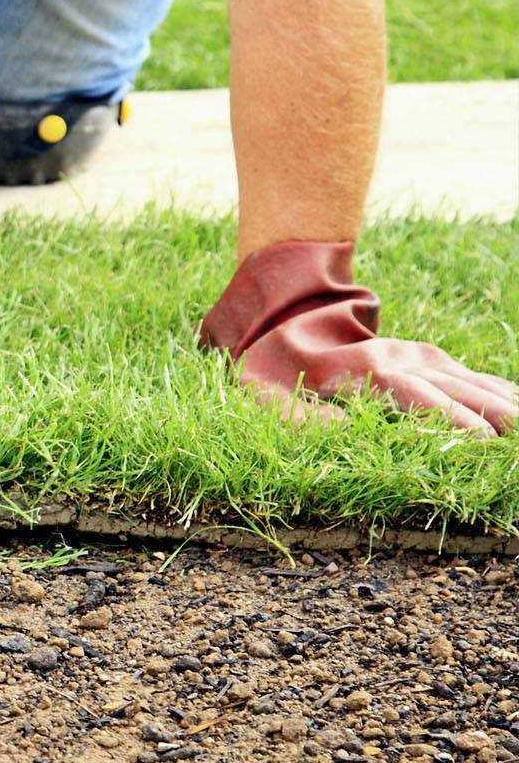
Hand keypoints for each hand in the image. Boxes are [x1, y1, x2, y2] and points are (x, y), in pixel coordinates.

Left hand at [200, 241, 516, 435]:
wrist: (281, 323)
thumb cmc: (271, 375)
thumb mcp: (269, 401)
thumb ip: (304, 422)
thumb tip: (343, 437)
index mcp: (362, 370)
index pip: (413, 394)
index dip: (447, 417)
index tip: (480, 440)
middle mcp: (398, 358)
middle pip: (452, 387)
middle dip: (491, 414)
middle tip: (518, 439)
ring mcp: (415, 356)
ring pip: (467, 379)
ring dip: (501, 402)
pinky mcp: (424, 360)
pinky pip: (468, 375)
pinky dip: (496, 391)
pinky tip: (517, 405)